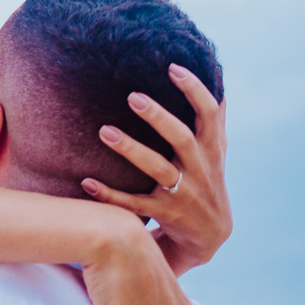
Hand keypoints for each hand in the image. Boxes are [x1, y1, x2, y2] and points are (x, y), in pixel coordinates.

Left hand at [81, 63, 229, 275]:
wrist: (210, 237)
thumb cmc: (207, 181)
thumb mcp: (217, 151)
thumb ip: (213, 118)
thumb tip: (217, 75)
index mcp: (211, 149)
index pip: (209, 114)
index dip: (195, 91)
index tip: (173, 68)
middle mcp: (199, 169)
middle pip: (182, 139)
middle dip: (160, 118)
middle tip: (133, 97)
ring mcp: (182, 193)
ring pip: (157, 170)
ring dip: (132, 150)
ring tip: (104, 131)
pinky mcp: (164, 213)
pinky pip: (135, 203)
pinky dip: (111, 194)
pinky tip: (87, 182)